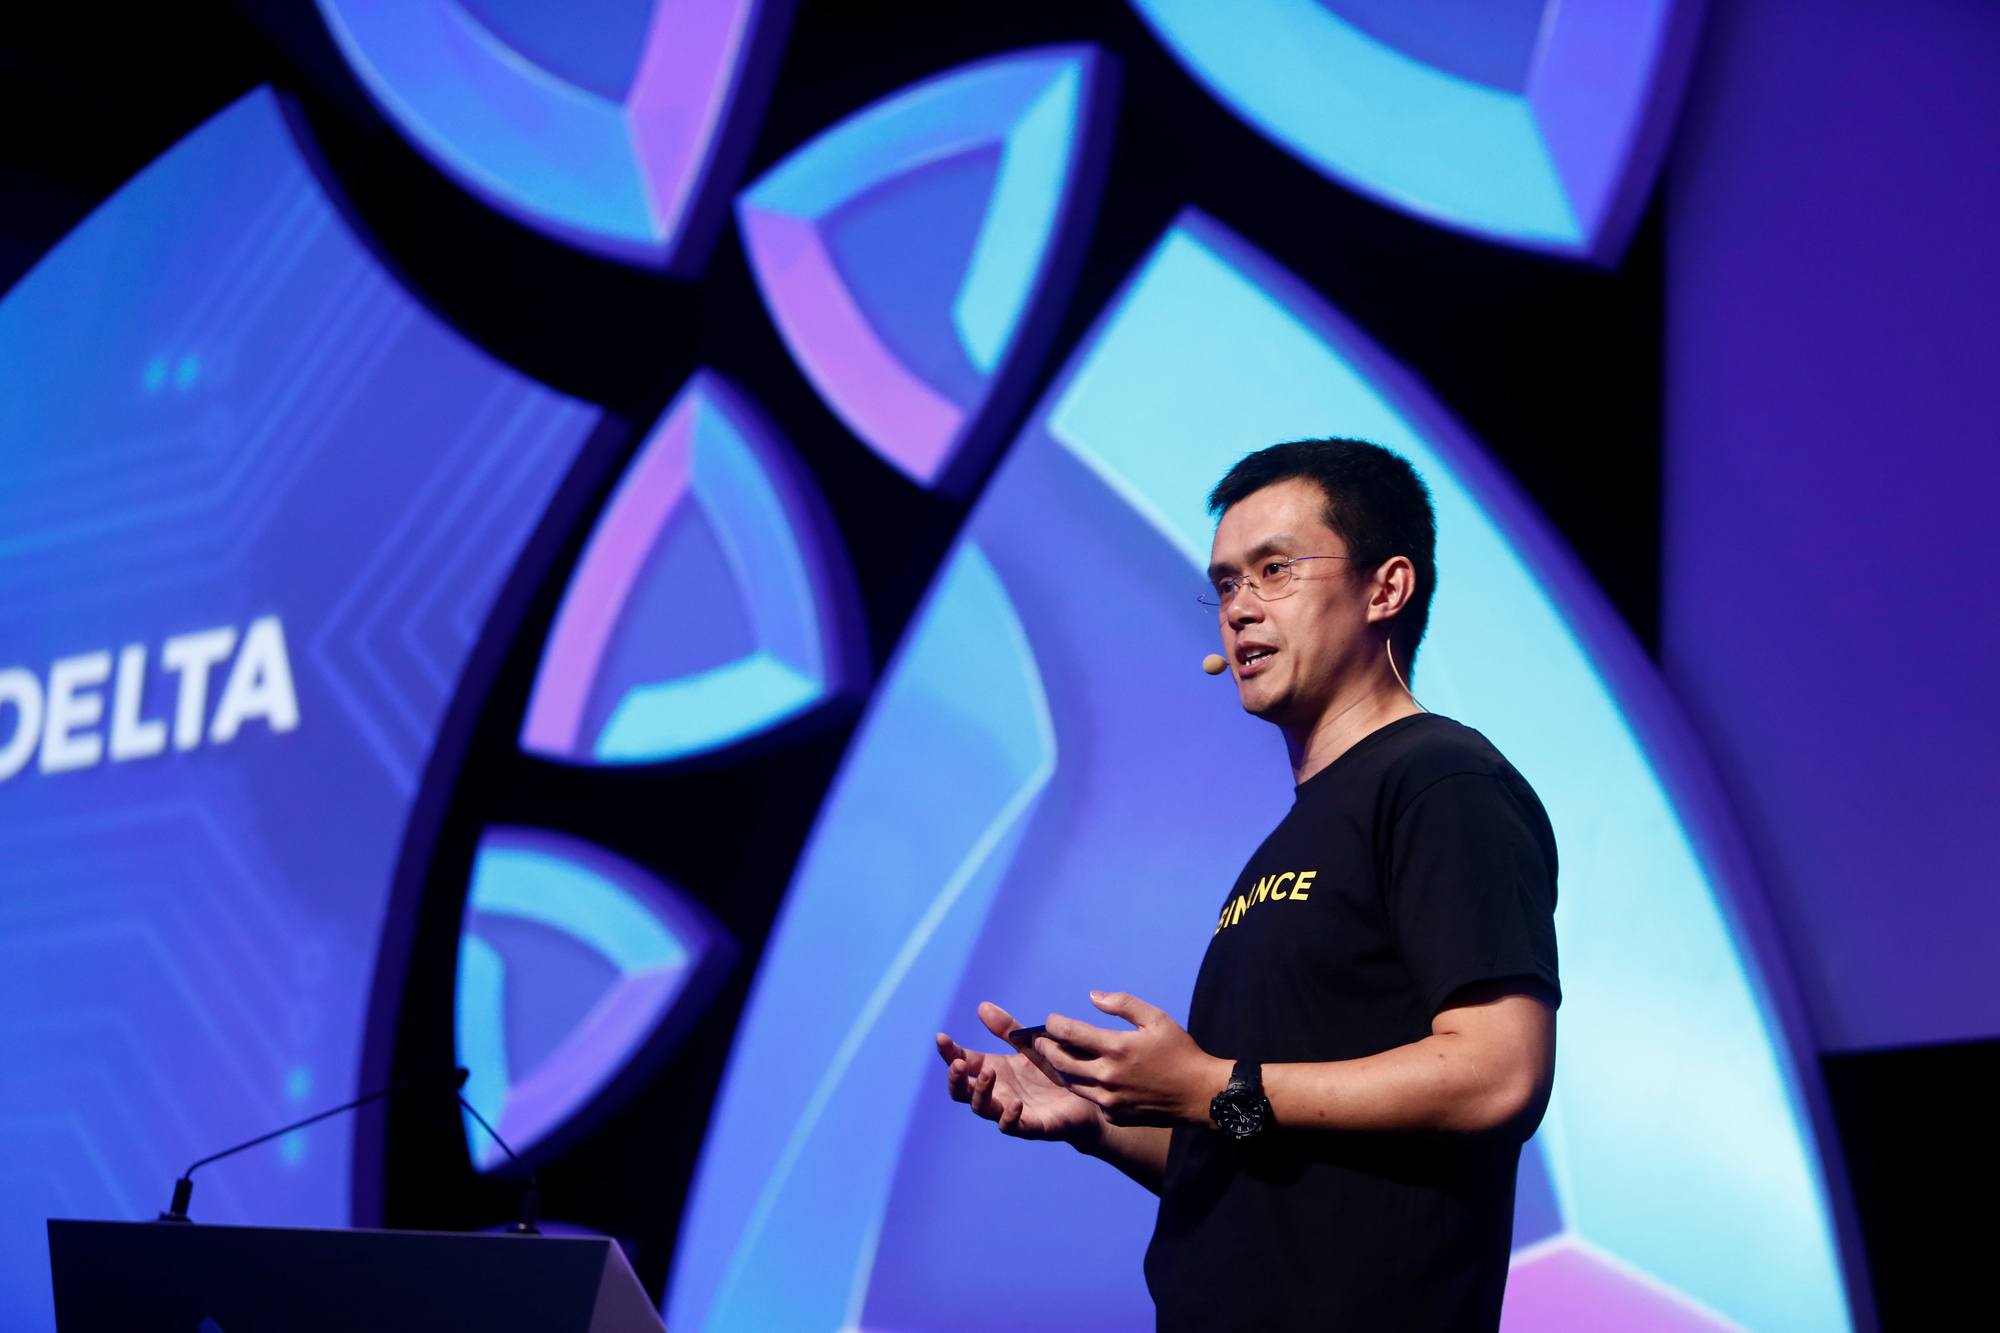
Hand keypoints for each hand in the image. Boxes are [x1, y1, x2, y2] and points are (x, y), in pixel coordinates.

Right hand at [936, 1001, 1105, 1144]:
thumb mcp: (1030, 1045)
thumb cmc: (1054, 1071)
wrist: (1088, 1095)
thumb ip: (1007, 1030)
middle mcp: (997, 1092)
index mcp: (994, 1069)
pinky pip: (1012, 1127)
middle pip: (962, 1091)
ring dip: (980, 1092)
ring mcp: (1010, 1111)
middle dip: (955, 1078)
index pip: (962, 1061)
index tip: (941, 1037)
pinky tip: (1015, 1103)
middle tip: (958, 1063)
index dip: (949, 1052)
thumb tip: (981, 1006)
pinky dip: (1009, 1117)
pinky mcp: (1031, 1126)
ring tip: (988, 1073)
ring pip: (982, 1108)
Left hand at [1036, 991, 1229, 1127]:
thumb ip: (1122, 1004)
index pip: (1070, 1033)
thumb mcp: (1156, 1018)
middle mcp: (1108, 1076)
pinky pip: (1090, 1099)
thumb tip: (1092, 997)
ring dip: (1060, 1069)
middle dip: (1047, 1049)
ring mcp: (1110, 1100)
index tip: (1051, 1020)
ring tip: (1057, 1057)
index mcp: (1116, 1048)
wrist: (1200, 1094)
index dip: (1054, 1024)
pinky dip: (1084, 1087)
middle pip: (1061, 1062)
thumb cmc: (1179, 1052)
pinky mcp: (1115, 1116)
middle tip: (1041, 1041)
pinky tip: (1084, 1077)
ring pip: (1071, 1084)